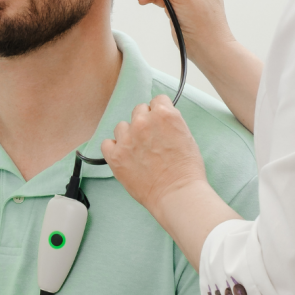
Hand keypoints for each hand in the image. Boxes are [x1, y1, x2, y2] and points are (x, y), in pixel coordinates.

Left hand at [102, 95, 208, 221]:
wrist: (177, 194)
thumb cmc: (186, 170)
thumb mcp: (186, 137)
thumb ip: (170, 123)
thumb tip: (160, 120)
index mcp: (164, 115)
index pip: (157, 100)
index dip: (159, 112)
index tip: (159, 122)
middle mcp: (143, 122)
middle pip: (138, 110)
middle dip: (144, 122)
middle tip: (150, 139)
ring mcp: (127, 138)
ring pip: (122, 126)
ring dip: (128, 135)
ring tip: (138, 151)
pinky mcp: (115, 155)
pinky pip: (107, 143)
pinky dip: (113, 149)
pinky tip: (124, 157)